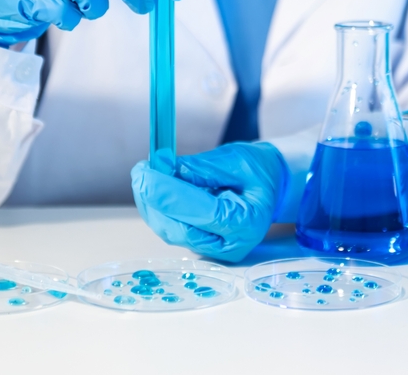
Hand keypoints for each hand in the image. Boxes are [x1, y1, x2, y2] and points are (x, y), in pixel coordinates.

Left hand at [131, 142, 288, 262]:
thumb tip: (164, 167)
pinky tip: (152, 187)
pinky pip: (171, 228)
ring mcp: (213, 248)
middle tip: (140, 171)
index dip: (170, 194)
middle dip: (154, 201)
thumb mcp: (236, 159)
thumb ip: (202, 167)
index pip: (204, 213)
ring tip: (144, 174)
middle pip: (180, 229)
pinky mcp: (199, 244)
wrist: (268, 185)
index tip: (145, 173)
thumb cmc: (257, 171)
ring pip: (171, 231)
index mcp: (248, 222)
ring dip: (151, 204)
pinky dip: (157, 207)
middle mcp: (231, 244)